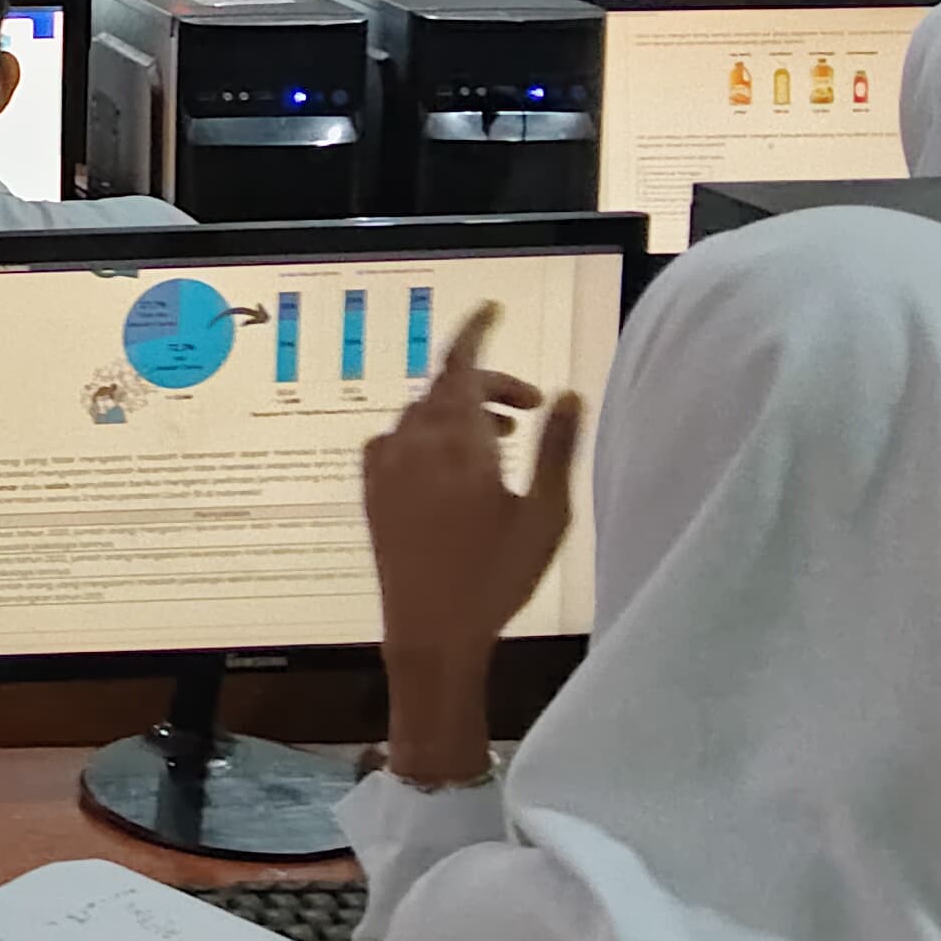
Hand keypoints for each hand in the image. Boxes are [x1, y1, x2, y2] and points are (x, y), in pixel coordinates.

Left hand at [361, 303, 582, 781]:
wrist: (431, 631)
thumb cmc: (498, 576)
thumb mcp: (546, 513)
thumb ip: (558, 447)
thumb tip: (569, 394)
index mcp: (456, 443)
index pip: (461, 366)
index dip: (476, 332)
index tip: (492, 309)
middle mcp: (411, 445)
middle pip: (446, 389)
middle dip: (488, 385)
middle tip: (530, 408)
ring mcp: (384, 468)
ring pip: (421, 415)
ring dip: (461, 413)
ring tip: (502, 439)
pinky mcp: (371, 492)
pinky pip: (396, 442)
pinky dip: (427, 436)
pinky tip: (453, 466)